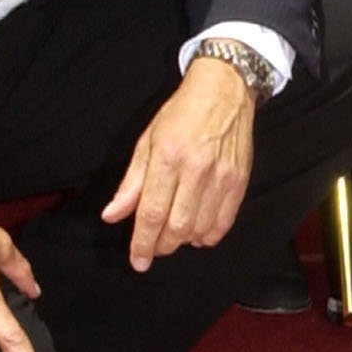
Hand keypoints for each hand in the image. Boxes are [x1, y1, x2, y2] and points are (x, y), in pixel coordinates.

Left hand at [102, 57, 257, 271]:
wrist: (224, 90)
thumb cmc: (181, 113)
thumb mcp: (147, 141)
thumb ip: (131, 183)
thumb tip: (112, 215)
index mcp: (167, 157)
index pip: (151, 213)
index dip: (142, 243)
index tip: (137, 261)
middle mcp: (196, 169)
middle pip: (176, 227)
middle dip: (161, 245)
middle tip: (153, 246)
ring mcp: (221, 177)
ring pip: (200, 229)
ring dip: (184, 241)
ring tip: (173, 234)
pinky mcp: (239, 181)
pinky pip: (223, 223)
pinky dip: (208, 236)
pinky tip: (197, 231)